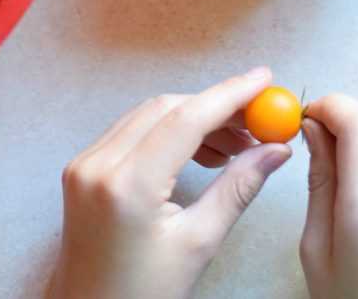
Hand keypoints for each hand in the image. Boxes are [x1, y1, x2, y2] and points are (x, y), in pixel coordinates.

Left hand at [47, 68, 291, 298]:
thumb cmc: (141, 292)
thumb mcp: (198, 242)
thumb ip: (238, 188)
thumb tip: (276, 149)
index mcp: (127, 186)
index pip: (186, 119)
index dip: (230, 95)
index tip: (263, 80)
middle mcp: (98, 165)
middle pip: (166, 109)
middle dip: (215, 106)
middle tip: (258, 119)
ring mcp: (84, 163)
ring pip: (148, 115)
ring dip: (192, 117)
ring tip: (236, 143)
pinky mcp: (81, 166)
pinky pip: (130, 131)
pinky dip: (166, 130)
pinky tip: (199, 148)